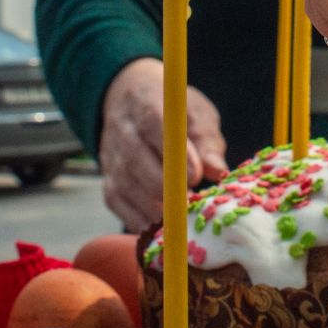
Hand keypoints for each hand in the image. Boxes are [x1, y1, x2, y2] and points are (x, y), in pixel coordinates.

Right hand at [99, 58, 228, 231]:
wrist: (127, 100)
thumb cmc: (172, 110)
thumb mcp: (195, 112)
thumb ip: (207, 141)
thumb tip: (218, 171)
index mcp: (147, 107)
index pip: (157, 131)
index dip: (176, 157)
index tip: (196, 177)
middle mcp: (124, 133)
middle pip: (139, 165)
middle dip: (167, 189)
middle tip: (193, 203)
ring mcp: (112, 160)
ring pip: (128, 189)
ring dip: (156, 209)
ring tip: (182, 218)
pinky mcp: (108, 183)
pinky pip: (119, 206)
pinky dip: (140, 220)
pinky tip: (162, 227)